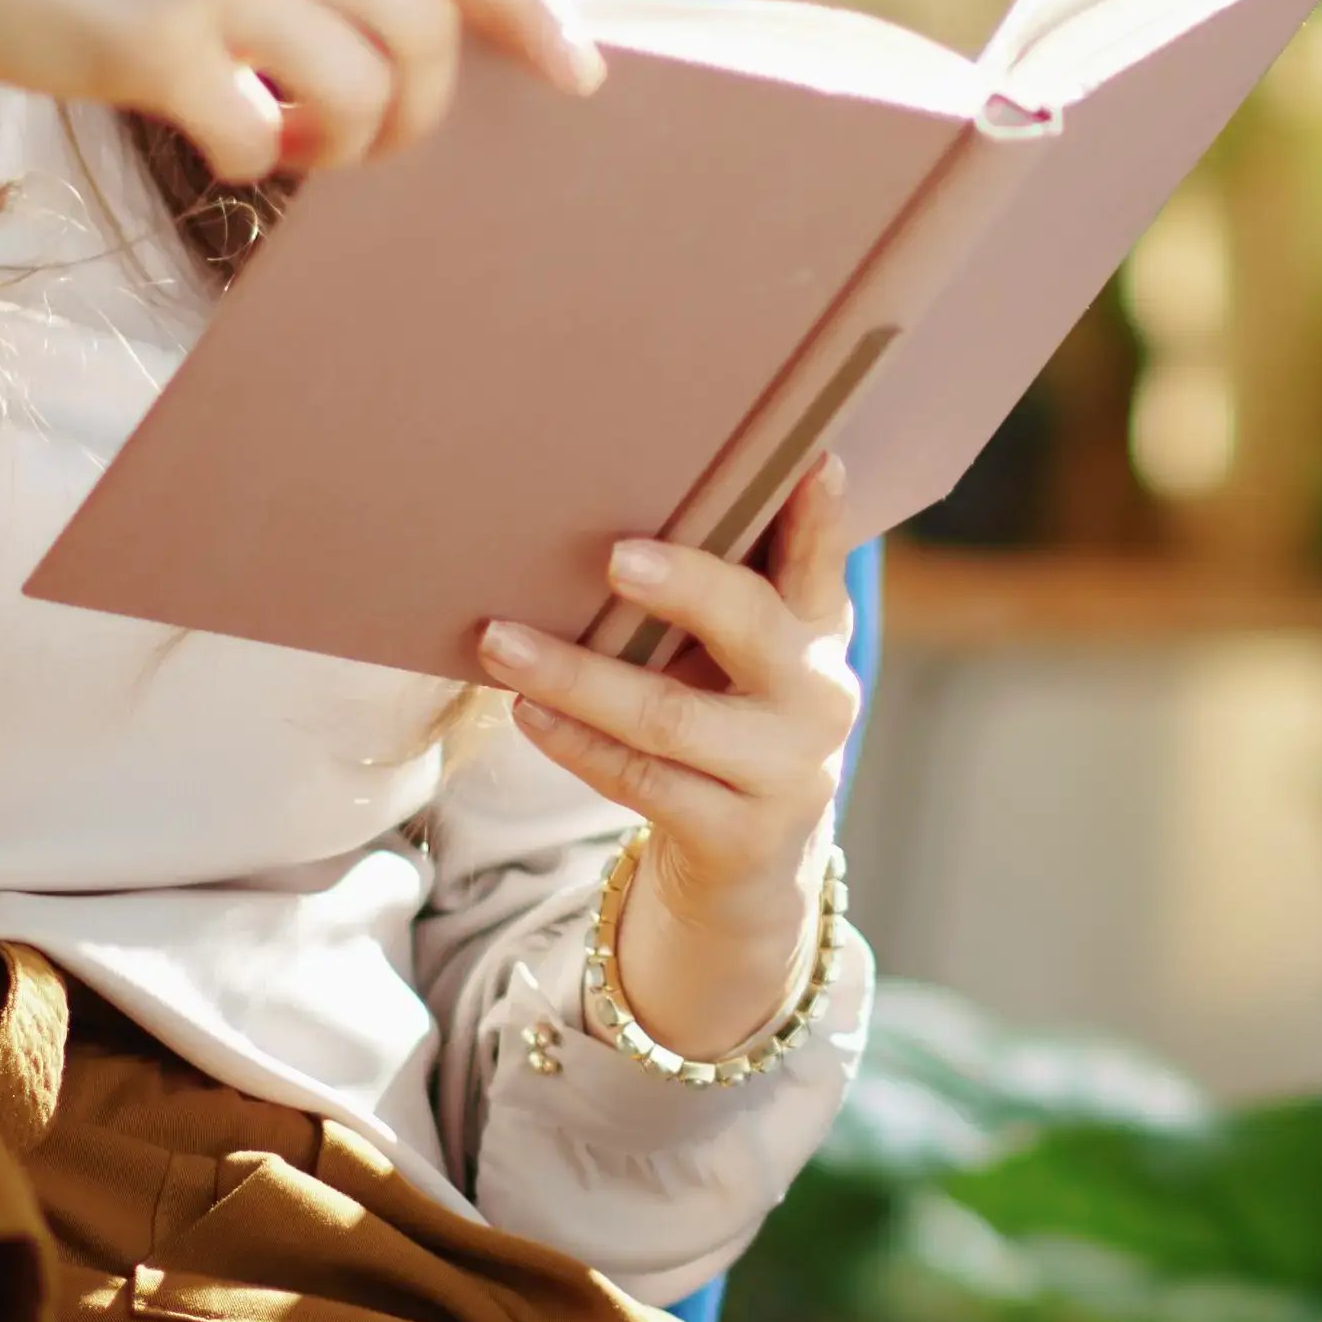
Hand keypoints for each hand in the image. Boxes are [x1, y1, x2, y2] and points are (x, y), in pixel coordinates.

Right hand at [0, 0, 602, 181]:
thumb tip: (440, 11)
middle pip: (427, 30)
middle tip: (368, 140)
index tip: (580, 70)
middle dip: (421, 111)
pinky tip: (221, 141)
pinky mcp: (157, 43)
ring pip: (361, 94)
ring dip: (344, 147)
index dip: (531, 6)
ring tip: (293, 143)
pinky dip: (255, 162)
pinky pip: (260, 140)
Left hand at [475, 453, 900, 1060]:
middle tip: (614, 556)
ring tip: (500, 641)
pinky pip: (640, 780)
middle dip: (683, 585)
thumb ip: (727, 584)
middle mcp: (818, 695)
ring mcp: (784, 771)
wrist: (751, 860)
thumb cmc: (730, 718)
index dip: (819, 515)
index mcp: (819, 630)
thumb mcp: (749, 653)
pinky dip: (576, 743)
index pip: (821, 561)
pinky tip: (526, 710)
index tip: (813, 461)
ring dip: (576, 675)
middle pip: (749, 625)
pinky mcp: (737, 835)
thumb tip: (633, 492)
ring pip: (669, 715)